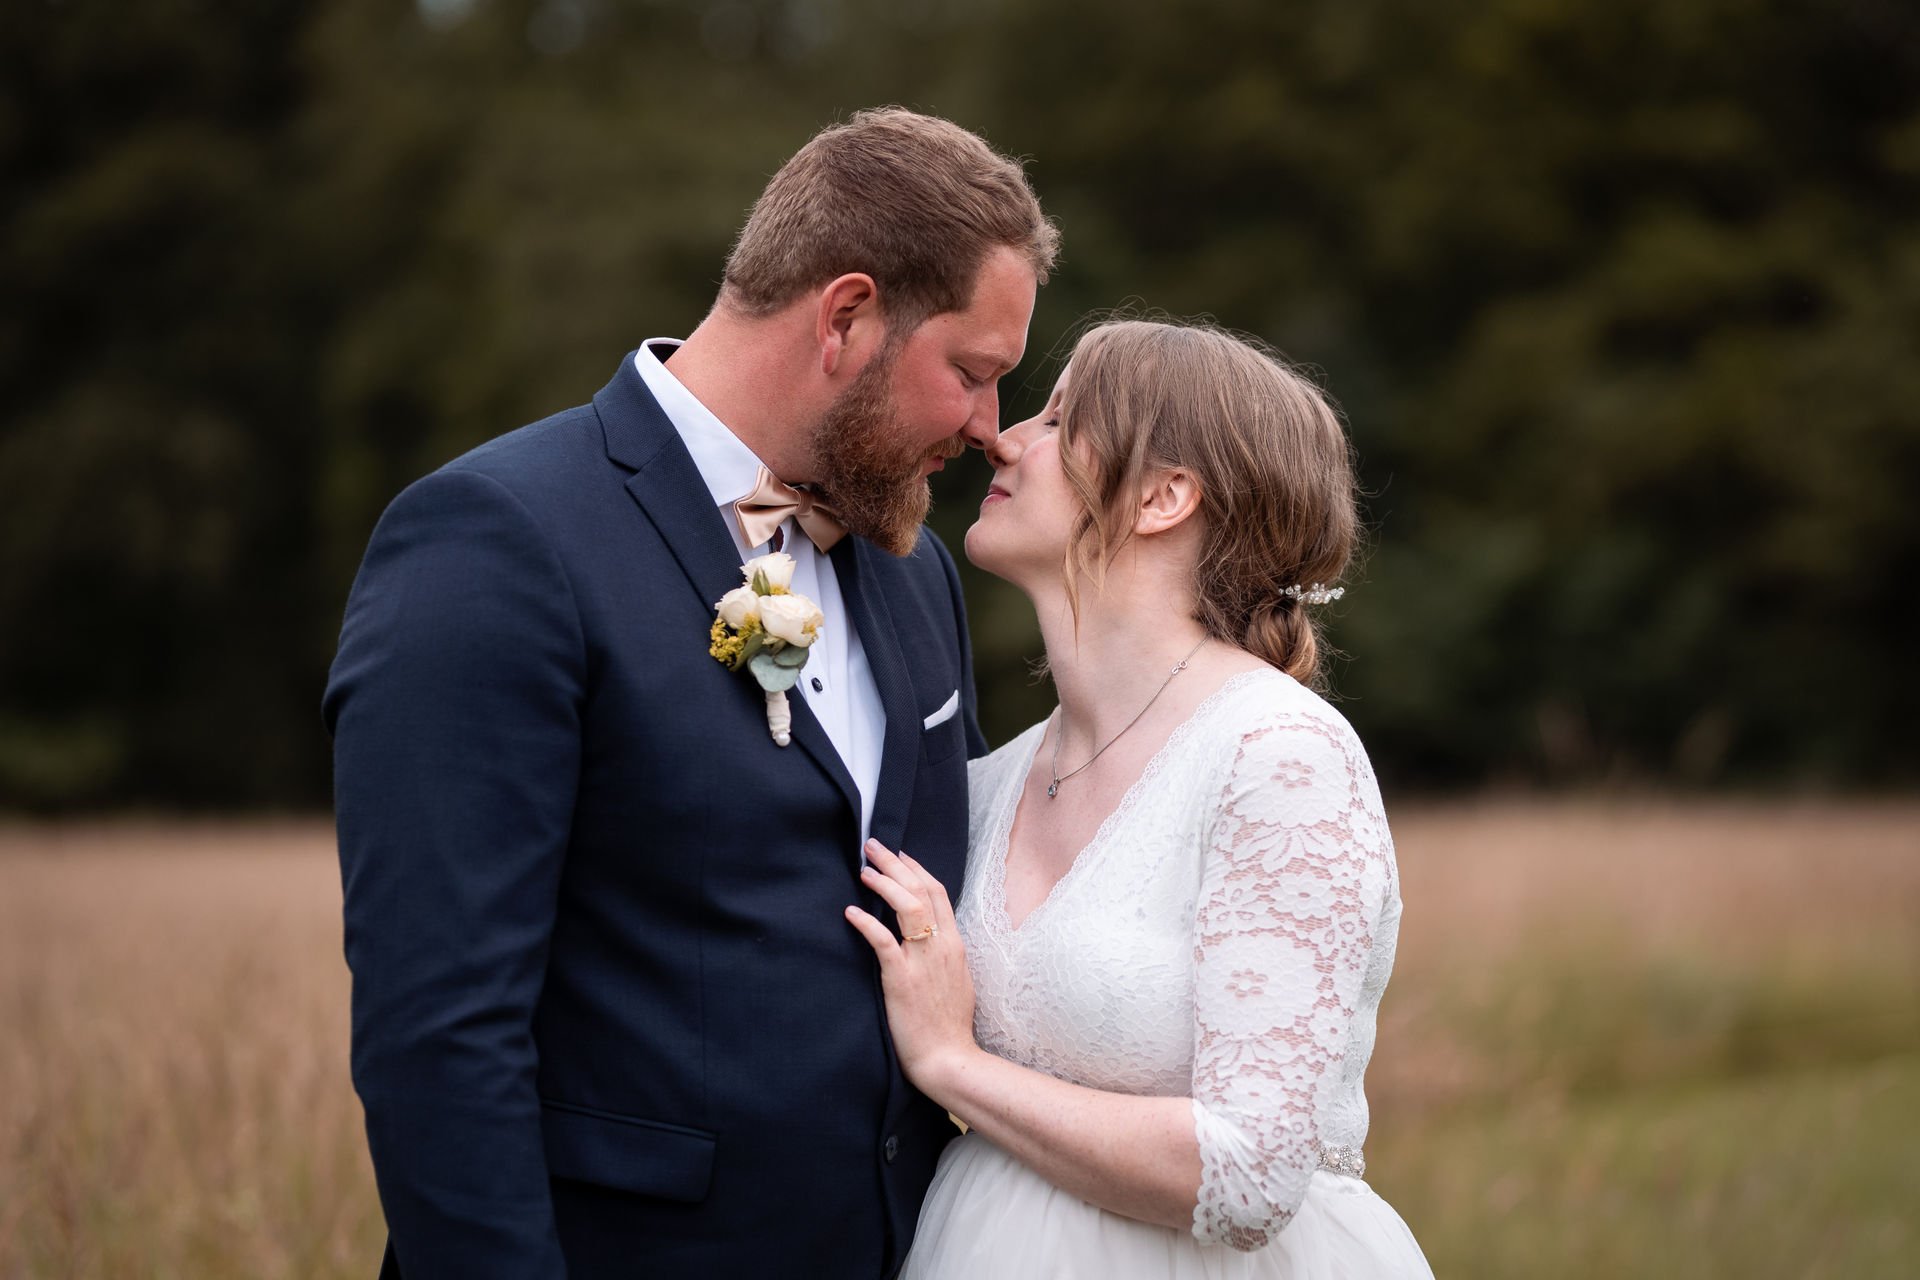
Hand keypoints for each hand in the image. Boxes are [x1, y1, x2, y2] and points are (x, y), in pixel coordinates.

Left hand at [844, 839, 977, 1100]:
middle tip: (873, 846)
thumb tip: (927, 937)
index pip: (938, 893)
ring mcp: (923, 962)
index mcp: (954, 945)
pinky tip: (851, 911)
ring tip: (863, 869)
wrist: (948, 1058)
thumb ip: (943, 954)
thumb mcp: (956, 980)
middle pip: (922, 890)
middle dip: (896, 863)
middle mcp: (941, 946)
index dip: (917, 869)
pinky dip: (866, 922)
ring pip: (908, 907)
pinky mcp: (902, 979)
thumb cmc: (949, 1024)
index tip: (899, 854)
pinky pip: (883, 942)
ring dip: (884, 883)